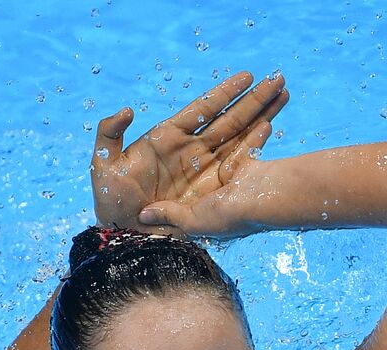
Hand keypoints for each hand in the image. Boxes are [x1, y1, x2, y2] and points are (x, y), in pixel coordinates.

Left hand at [91, 70, 286, 233]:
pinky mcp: (212, 187)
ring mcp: (205, 167)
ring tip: (283, 93)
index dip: (224, 93)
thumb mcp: (103, 168)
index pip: (202, 109)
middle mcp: (191, 150)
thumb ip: (108, 134)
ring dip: (262, 114)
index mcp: (168, 138)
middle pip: (228, 118)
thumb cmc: (112, 202)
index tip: (246, 77)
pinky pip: (237, 161)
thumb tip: (128, 110)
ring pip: (239, 135)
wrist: (126, 234)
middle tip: (277, 77)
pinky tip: (271, 124)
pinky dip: (254, 144)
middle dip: (253, 99)